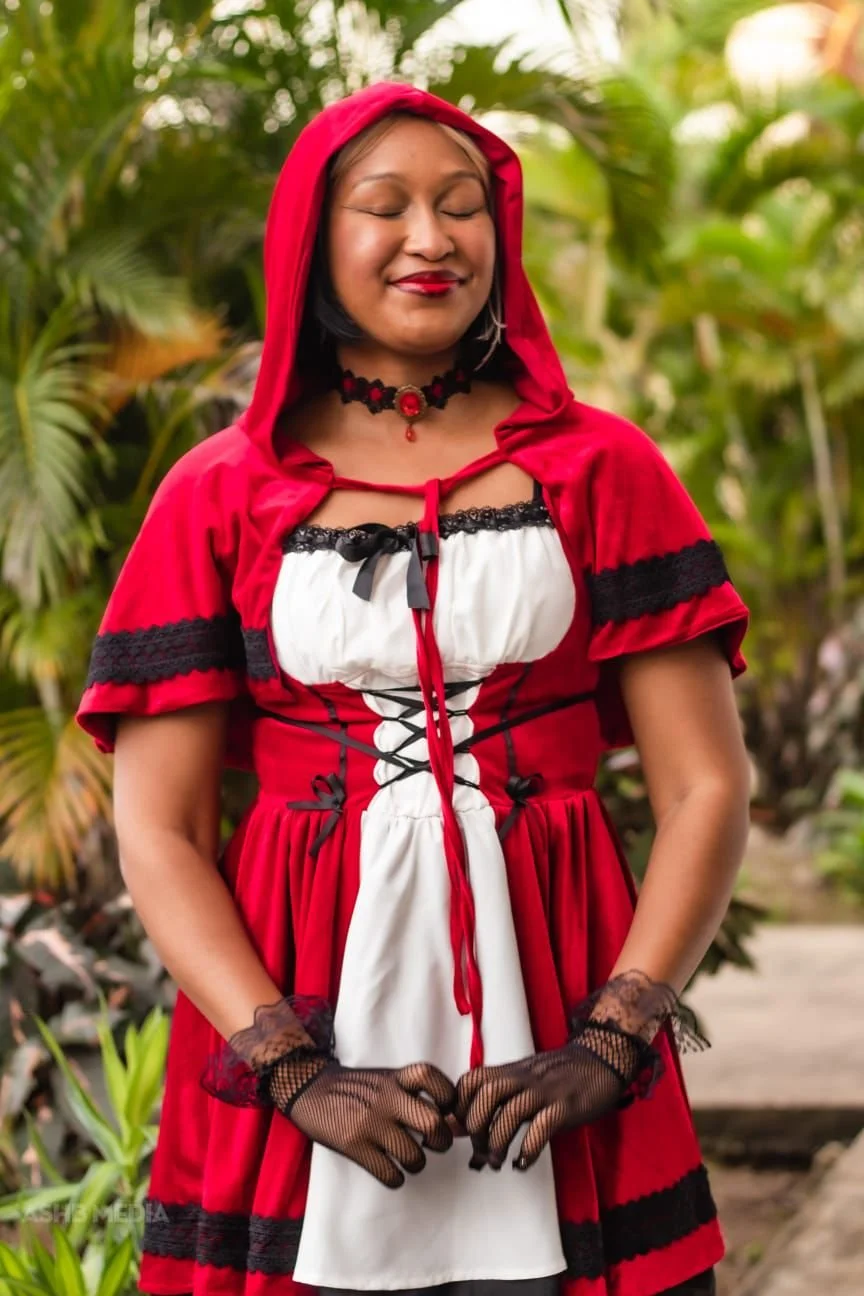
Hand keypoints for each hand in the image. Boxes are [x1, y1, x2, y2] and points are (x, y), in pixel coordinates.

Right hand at [269, 1054, 457, 1187]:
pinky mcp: (354, 1146)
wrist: (309, 1089)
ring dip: (416, 1163)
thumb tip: (449, 1118)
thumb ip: (411, 1091)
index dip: (447, 1095)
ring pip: (414, 1156)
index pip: (432, 1077)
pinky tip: (390, 1170)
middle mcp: (385, 1098)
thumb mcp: (384, 1078)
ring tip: (408, 1159)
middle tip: (435, 1143)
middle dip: (441, 1141)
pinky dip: (396, 1178)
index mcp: (394, 1077)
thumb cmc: (355, 1088)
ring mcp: (369, 1122)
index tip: (444, 1108)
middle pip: (433, 1123)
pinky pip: (390, 1174)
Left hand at [455, 1022, 644, 1171]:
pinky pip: (542, 1126)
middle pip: (486, 1094)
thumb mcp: (524, 1081)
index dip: (459, 1106)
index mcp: (510, 1071)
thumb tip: (462, 1129)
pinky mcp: (566, 1106)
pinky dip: (528, 1149)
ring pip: (511, 1112)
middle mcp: (523, 1078)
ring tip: (497, 1163)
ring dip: (499, 1143)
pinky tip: (523, 1163)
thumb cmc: (558, 1077)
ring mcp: (545, 1091)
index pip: (471, 1080)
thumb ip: (497, 1100)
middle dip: (477, 1127)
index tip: (460, 1131)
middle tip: (480, 1152)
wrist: (601, 1060)